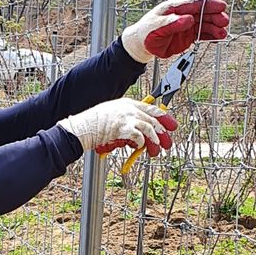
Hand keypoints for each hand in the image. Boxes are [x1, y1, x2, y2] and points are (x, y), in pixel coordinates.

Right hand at [58, 98, 177, 157]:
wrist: (82, 128)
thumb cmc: (94, 124)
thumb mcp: (113, 116)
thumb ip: (128, 121)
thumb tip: (141, 135)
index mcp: (128, 104)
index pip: (151, 108)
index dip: (164, 117)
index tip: (172, 125)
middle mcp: (129, 108)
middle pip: (153, 119)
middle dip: (162, 132)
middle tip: (167, 143)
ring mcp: (126, 117)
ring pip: (149, 128)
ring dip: (154, 141)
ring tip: (155, 150)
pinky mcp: (123, 128)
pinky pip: (139, 137)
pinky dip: (141, 144)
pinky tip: (140, 148)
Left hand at [122, 0, 228, 62]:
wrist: (142, 44)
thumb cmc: (147, 32)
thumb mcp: (157, 27)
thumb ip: (173, 23)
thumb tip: (188, 19)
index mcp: (175, 7)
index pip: (195, 4)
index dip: (209, 4)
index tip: (221, 6)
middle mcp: (183, 14)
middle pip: (203, 13)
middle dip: (215, 16)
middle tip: (224, 21)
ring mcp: (186, 25)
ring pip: (204, 24)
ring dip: (214, 27)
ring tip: (223, 33)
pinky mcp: (187, 35)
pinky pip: (201, 34)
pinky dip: (210, 36)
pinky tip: (218, 37)